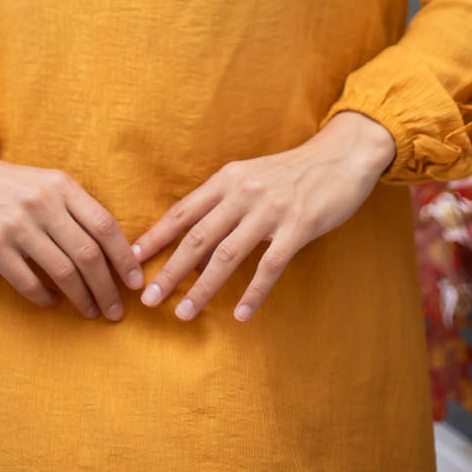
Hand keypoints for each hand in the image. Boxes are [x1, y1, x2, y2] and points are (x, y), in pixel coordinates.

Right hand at [0, 153, 143, 320]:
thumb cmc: (13, 184)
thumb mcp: (48, 183)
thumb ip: (76, 209)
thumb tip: (112, 249)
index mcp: (62, 186)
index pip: (105, 226)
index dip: (125, 258)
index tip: (136, 282)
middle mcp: (43, 204)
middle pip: (88, 254)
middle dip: (108, 288)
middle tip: (116, 310)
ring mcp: (17, 225)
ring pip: (63, 272)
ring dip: (82, 298)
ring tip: (91, 311)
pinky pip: (28, 282)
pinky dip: (45, 298)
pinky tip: (53, 301)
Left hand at [133, 111, 394, 322]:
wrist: (341, 155)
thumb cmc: (291, 172)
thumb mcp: (251, 179)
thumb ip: (223, 207)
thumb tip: (195, 248)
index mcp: (227, 179)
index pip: (182, 212)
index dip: (155, 237)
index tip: (130, 260)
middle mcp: (243, 193)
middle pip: (197, 238)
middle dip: (170, 271)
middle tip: (148, 300)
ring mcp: (270, 210)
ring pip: (227, 256)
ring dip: (202, 288)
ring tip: (183, 314)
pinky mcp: (299, 226)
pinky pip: (270, 266)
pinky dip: (253, 293)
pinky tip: (242, 315)